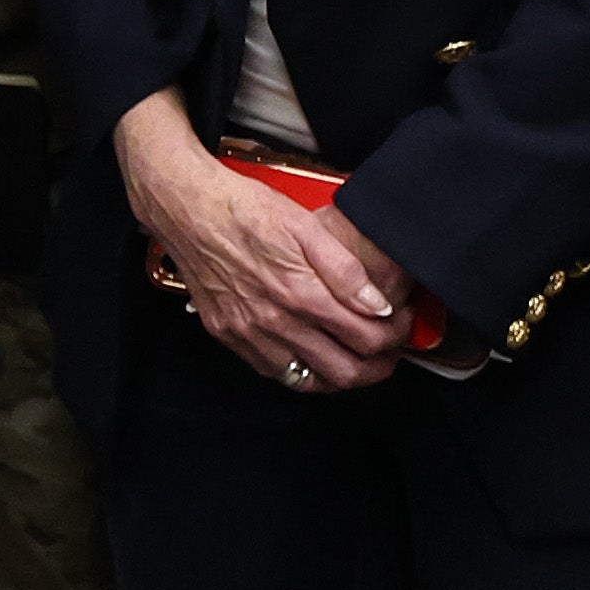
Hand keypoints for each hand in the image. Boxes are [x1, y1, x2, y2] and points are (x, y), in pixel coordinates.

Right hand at [116, 98, 410, 390]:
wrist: (185, 207)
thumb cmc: (243, 208)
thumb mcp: (305, 225)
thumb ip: (346, 270)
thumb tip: (380, 306)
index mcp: (300, 293)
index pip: (367, 338)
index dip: (396, 336)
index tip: (403, 324)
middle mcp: (274, 322)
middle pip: (344, 372)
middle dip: (378, 366)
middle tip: (390, 351)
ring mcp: (248, 334)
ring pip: (310, 381)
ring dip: (342, 375)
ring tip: (357, 358)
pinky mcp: (228, 335)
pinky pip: (274, 372)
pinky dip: (303, 372)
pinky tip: (314, 355)